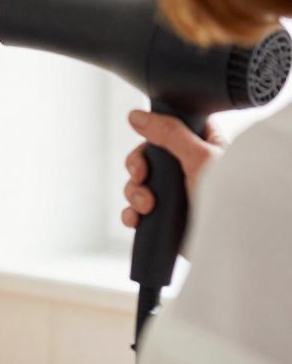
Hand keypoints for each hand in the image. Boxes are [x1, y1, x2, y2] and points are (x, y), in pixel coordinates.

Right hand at [120, 110, 226, 227]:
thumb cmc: (232, 203)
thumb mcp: (200, 158)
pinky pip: (136, 209)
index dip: (153, 132)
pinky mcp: (166, 215)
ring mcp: (176, 192)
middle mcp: (188, 167)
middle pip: (147, 155)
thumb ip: (169, 133)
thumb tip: (136, 116)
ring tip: (147, 206)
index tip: (148, 144)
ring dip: (134, 193)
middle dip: (137, 168)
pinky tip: (137, 218)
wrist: (229, 246)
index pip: (171, 126)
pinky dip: (131, 213)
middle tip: (141, 176)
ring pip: (138, 183)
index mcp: (203, 146)